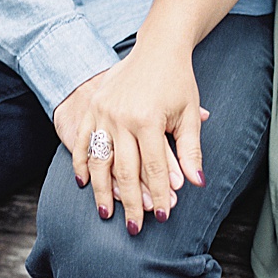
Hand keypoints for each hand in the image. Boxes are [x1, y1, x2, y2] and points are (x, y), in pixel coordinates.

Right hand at [53, 47, 208, 233]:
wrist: (157, 50)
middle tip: (134, 228)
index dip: (159, 195)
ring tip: (106, 214)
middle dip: (131, 202)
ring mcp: (102, 112)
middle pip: (125, 170)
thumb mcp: (189, 115)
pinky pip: (81, 142)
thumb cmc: (178, 84)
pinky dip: (80, 163)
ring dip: (101, 190)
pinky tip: (83, 183)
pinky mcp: (92, 108)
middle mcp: (120, 117)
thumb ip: (190, 151)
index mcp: (147, 119)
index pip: (154, 168)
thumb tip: (196, 183)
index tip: (162, 217)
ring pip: (98, 160)